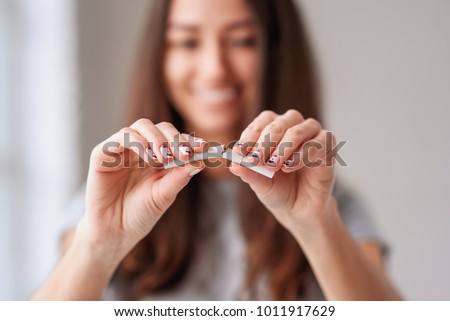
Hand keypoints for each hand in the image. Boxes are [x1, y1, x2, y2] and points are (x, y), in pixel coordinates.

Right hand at [79, 119, 205, 259]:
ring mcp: (124, 149)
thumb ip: (179, 177)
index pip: (177, 140)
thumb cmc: (140, 214)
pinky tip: (147, 157)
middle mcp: (142, 149)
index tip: (204, 148)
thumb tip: (200, 161)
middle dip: (175, 139)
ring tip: (164, 158)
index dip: (190, 141)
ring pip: (142, 126)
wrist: (114, 231)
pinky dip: (137, 142)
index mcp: (159, 158)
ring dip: (157, 139)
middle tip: (184, 153)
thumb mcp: (164, 195)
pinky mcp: (104, 153)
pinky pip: (122, 136)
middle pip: (161, 128)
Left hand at [229, 110, 336, 234]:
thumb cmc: (277, 189)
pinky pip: (317, 143)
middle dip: (265, 142)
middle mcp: (292, 126)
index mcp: (272, 129)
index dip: (250, 136)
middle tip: (256, 159)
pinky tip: (290, 167)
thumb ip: (248, 172)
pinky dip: (302, 155)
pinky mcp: (327, 146)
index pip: (261, 123)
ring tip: (273, 165)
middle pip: (278, 124)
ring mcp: (311, 134)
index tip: (240, 151)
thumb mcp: (258, 183)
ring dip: (283, 148)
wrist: (299, 209)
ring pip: (297, 131)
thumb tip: (234, 164)